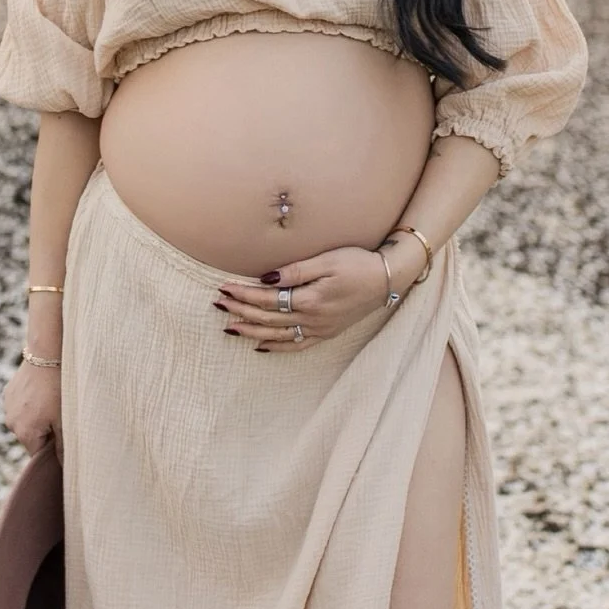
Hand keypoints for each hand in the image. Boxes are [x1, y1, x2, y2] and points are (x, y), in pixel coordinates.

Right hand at [4, 359, 62, 458]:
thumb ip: (63, 447)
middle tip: (61, 415)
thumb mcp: (65, 421)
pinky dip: (30, 403)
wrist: (46, 356)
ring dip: (36, 417)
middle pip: (31, 438)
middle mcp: (11, 424)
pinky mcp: (8, 392)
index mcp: (25, 434)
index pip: (38, 455)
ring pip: (25, 421)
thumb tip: (65, 468)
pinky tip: (43, 391)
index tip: (63, 436)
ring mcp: (7, 407)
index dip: (52, 449)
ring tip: (52, 400)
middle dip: (45, 432)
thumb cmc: (59, 390)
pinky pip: (20, 405)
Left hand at [215, 237, 425, 354]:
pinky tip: (261, 346)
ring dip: (251, 331)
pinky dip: (277, 347)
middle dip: (241, 312)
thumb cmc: (358, 263)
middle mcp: (312, 319)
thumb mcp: (327, 260)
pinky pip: (297, 345)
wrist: (389, 279)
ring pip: (278, 335)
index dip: (243, 294)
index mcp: (310, 299)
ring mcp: (320, 329)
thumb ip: (296, 271)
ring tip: (230, 328)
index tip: (224, 288)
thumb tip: (266, 280)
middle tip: (219, 305)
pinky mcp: (327, 333)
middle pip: (268, 318)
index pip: (267, 299)